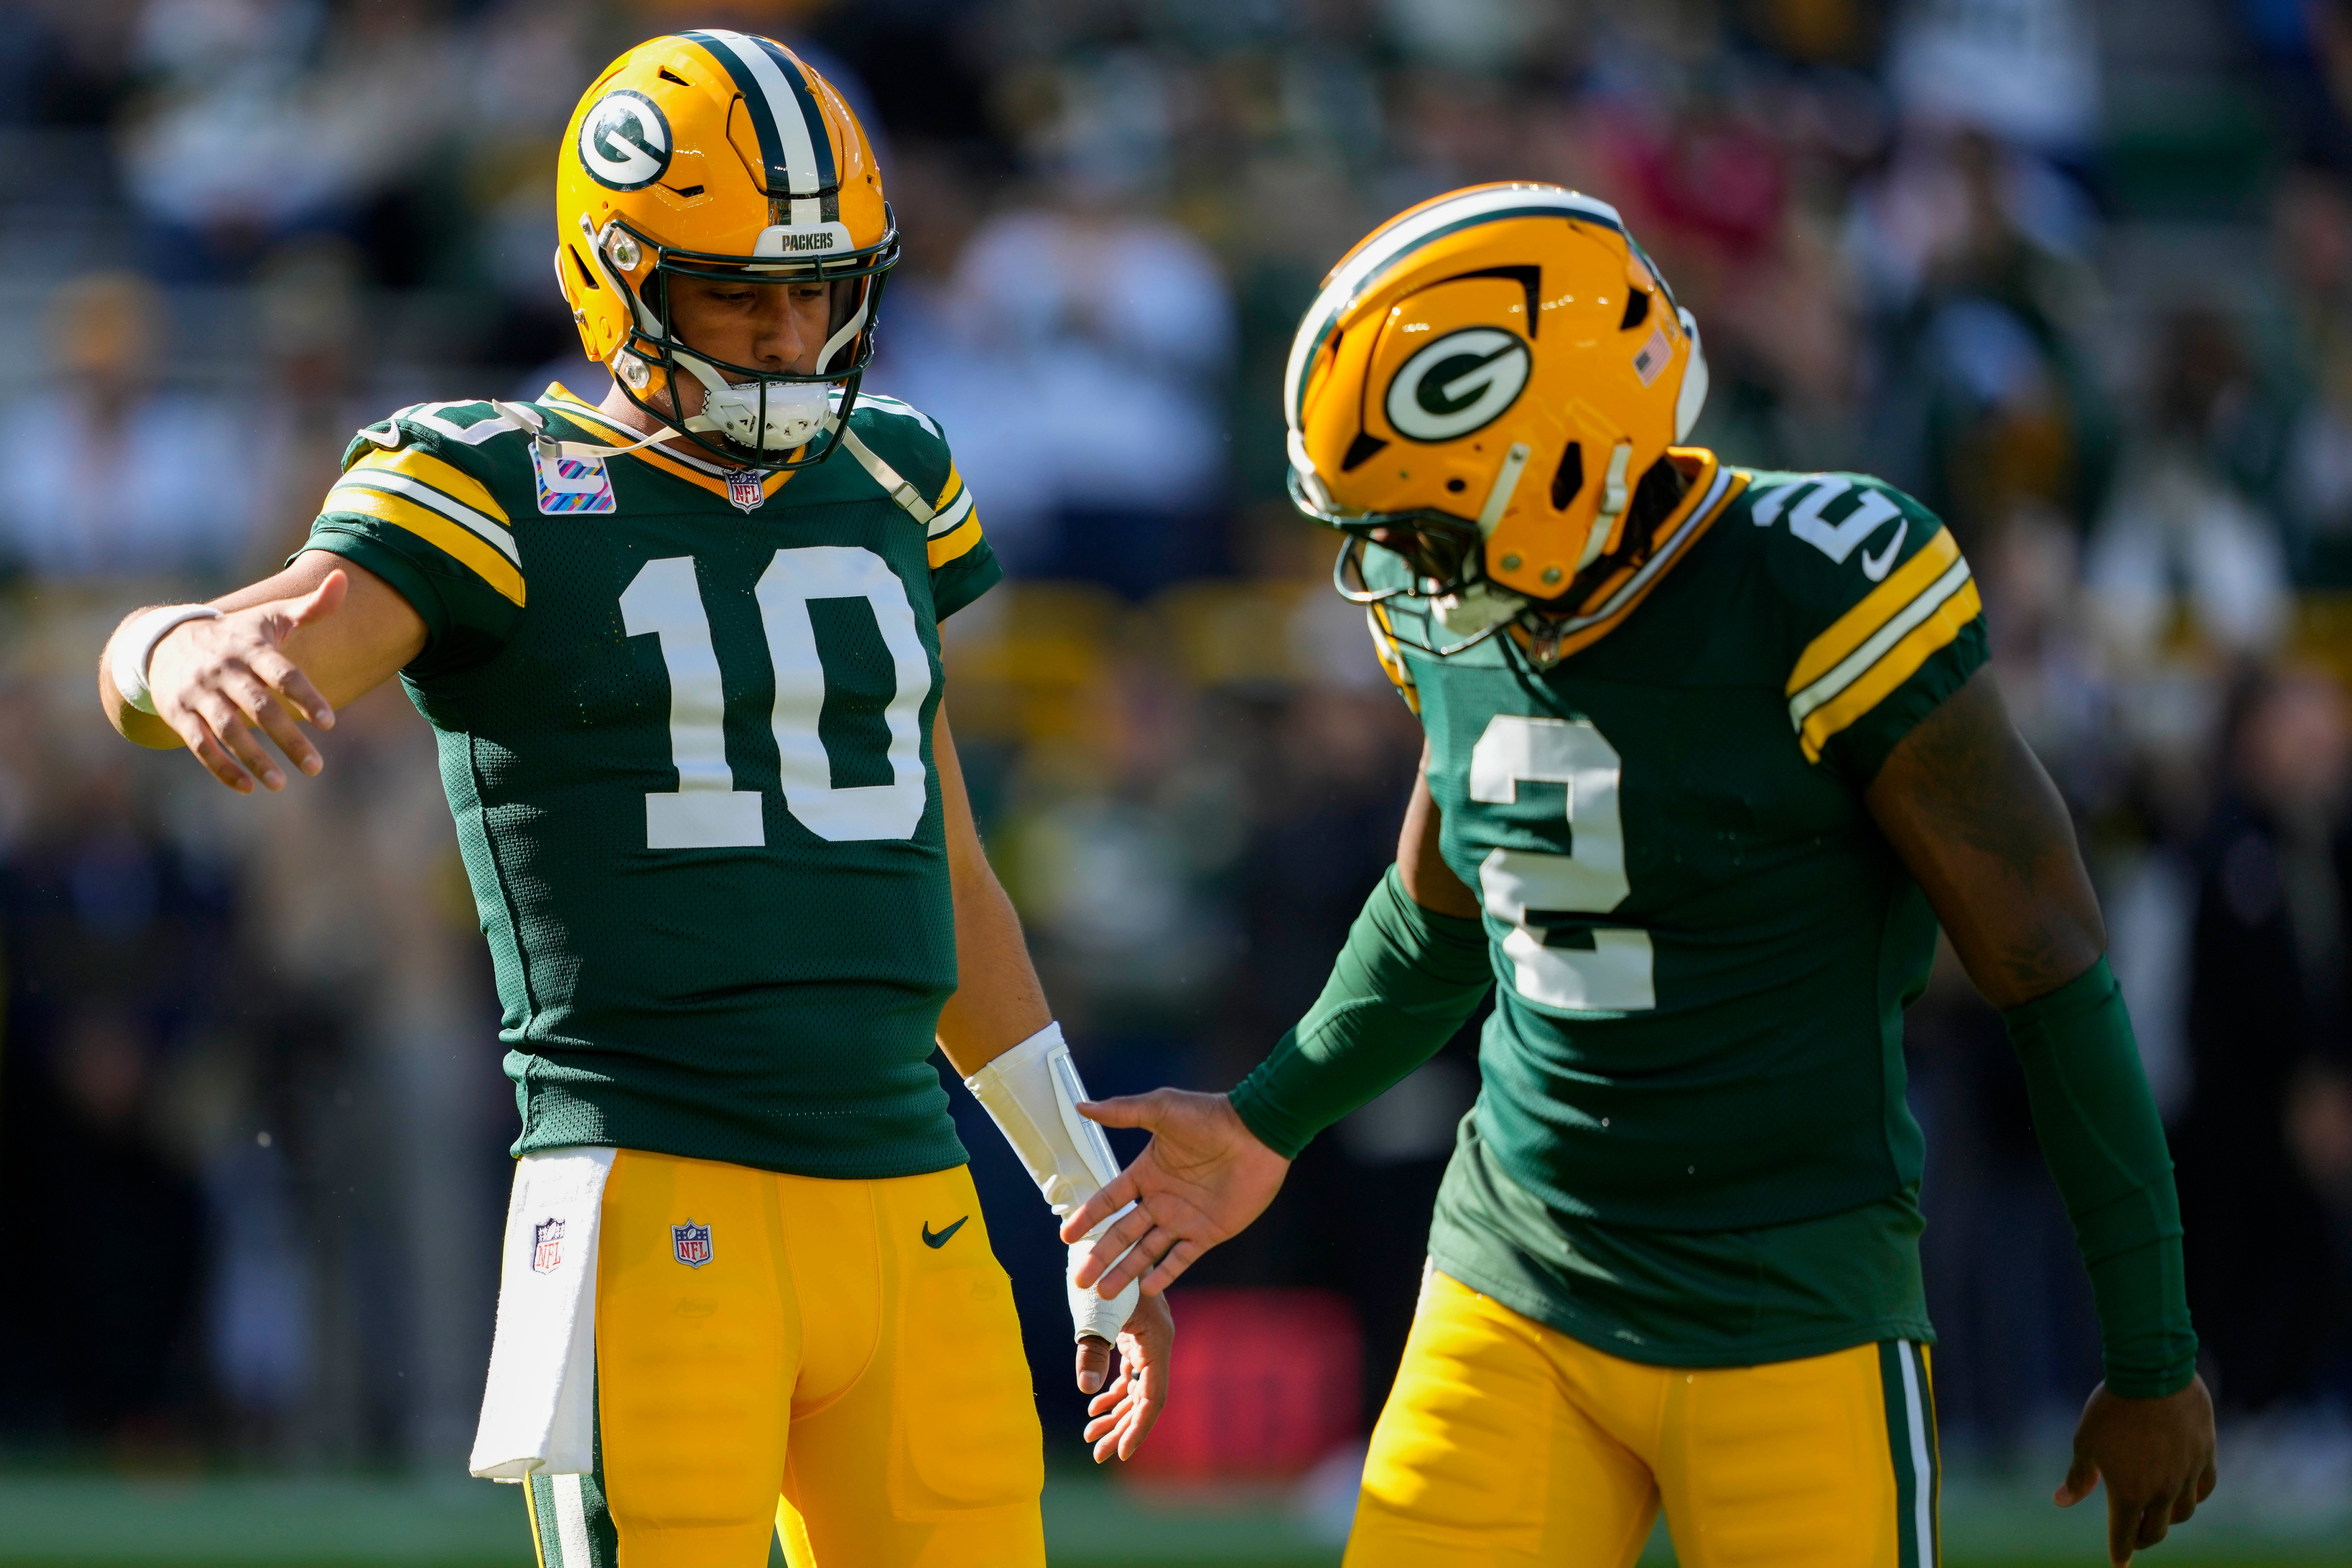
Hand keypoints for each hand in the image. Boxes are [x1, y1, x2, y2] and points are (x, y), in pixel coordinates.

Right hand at [145, 573, 343, 792]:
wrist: (163, 642)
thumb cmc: (235, 633)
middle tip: (316, 768)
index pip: (282, 673)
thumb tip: (343, 578)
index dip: (306, 697)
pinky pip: (200, 745)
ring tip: (282, 784)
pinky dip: (222, 768)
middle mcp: (223, 670)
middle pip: (259, 707)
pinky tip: (248, 787)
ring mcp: (198, 693)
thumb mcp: (270, 617)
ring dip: (254, 759)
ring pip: (228, 730)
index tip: (329, 723)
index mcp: (249, 647)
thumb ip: (311, 607)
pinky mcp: (178, 714)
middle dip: (287, 738)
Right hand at [1060, 1090, 1290, 1297]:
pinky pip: (1181, 1258)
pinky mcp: (1208, 1232)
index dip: (1088, 1218)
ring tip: (1105, 1293)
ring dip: (1125, 1272)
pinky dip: (1165, 1274)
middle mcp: (1161, 1199)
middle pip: (1123, 1233)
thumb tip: (1081, 1107)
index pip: (1109, 1200)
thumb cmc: (1210, 1116)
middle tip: (1081, 1280)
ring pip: (1147, 1251)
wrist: (1258, 1133)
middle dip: (1101, 1256)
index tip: (1066, 1237)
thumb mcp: (1162, 1109)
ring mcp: (1184, 1218)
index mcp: (1147, 1172)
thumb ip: (1122, 1112)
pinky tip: (1147, 1290)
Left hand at [1078, 1289, 1172, 1462]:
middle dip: (1122, 1427)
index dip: (1138, 1428)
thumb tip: (1088, 1391)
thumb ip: (1091, 1351)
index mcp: (1157, 1339)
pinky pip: (1128, 1373)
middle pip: (1145, 1398)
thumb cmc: (1097, 1273)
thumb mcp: (1093, 1314)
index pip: (1153, 1396)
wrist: (1099, 1237)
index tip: (1122, 1454)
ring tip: (1091, 1435)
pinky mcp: (1133, 1335)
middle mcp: (1158, 1342)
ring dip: (1115, 1412)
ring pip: (1136, 1388)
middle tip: (1098, 1453)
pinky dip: (1113, 1391)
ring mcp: (1146, 1339)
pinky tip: (1095, 1407)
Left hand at [2054, 1376, 2217, 1563]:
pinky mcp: (2206, 1455)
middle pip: (2157, 1530)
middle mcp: (2162, 1491)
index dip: (2120, 1551)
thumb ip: (2078, 1476)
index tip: (2118, 1563)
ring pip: (2184, 1512)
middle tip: (2135, 1538)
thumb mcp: (2085, 1442)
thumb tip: (2063, 1501)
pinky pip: (2205, 1487)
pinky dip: (2194, 1496)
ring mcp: (2187, 1474)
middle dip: (2144, 1538)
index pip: (2125, 1534)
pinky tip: (2187, 1494)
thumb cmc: (2111, 1409)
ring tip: (2159, 1515)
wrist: (2151, 1374)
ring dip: (2170, 1519)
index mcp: (2129, 1492)